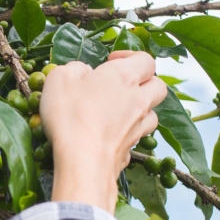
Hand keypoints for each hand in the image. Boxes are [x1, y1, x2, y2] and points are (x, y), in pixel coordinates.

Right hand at [40, 51, 167, 212]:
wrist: (84, 162)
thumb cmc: (72, 115)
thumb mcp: (60, 79)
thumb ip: (74, 69)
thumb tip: (83, 72)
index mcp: (125, 77)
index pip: (145, 60)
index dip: (131, 56)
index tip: (111, 61)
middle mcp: (139, 101)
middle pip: (158, 86)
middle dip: (144, 82)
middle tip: (122, 86)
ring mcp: (138, 128)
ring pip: (152, 113)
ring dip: (140, 110)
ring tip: (119, 112)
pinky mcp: (131, 151)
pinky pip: (137, 138)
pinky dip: (128, 134)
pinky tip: (110, 137)